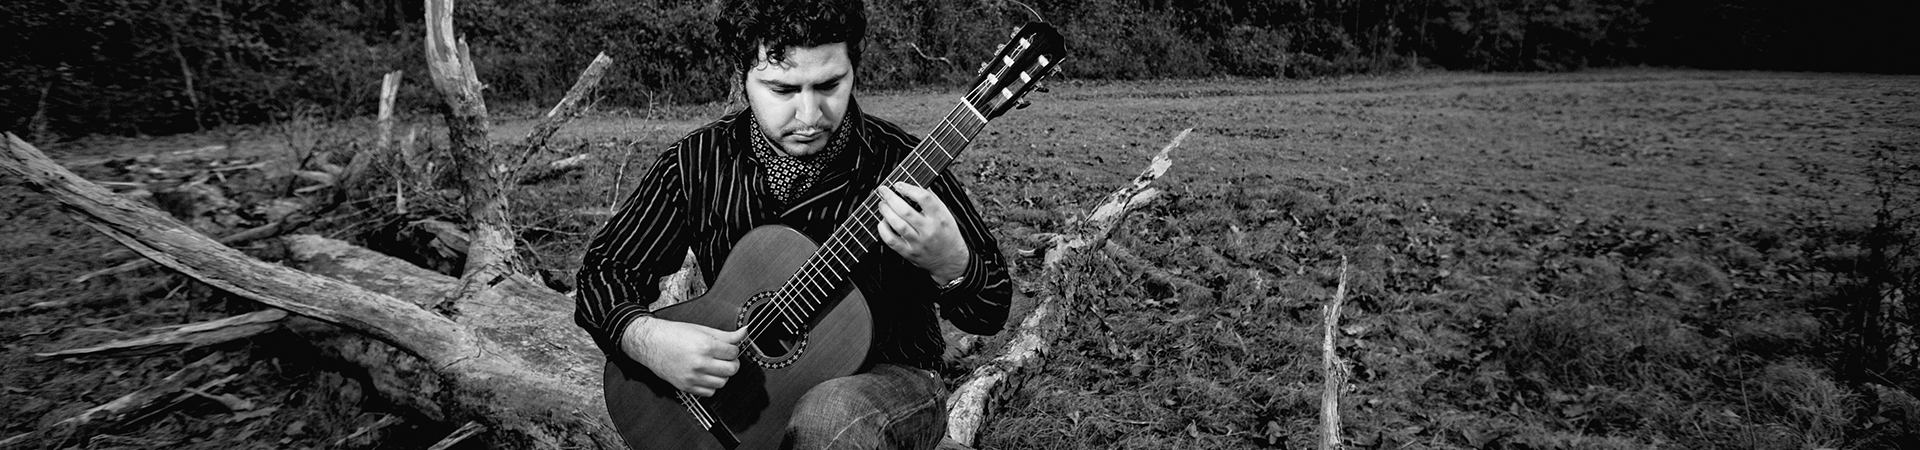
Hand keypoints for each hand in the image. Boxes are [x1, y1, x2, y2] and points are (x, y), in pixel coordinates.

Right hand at [620, 317, 746, 396]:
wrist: (651, 343)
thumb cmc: (674, 335)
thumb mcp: (702, 330)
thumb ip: (725, 335)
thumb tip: (744, 333)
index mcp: (705, 346)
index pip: (734, 352)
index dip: (733, 349)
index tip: (728, 348)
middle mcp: (700, 363)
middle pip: (731, 369)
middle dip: (732, 363)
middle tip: (725, 358)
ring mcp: (693, 377)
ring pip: (722, 382)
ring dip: (722, 375)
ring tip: (714, 366)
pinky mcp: (687, 386)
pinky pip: (710, 392)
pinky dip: (711, 385)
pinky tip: (706, 375)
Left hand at [875, 182, 968, 283]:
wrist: (950, 260)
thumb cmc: (946, 234)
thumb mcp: (945, 214)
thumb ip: (931, 200)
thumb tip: (913, 184)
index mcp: (940, 217)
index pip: (924, 198)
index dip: (908, 188)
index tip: (898, 184)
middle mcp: (929, 230)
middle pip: (906, 211)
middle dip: (890, 197)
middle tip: (883, 191)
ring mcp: (918, 242)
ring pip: (897, 224)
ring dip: (886, 211)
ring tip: (882, 204)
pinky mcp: (909, 253)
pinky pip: (891, 241)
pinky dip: (883, 229)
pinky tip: (882, 222)